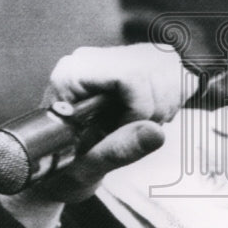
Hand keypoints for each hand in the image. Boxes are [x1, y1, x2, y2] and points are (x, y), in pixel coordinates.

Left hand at [0, 43, 197, 227]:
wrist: (56, 166)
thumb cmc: (61, 169)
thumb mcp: (85, 169)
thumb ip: (117, 151)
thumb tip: (155, 133)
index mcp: (70, 76)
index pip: (130, 76)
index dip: (141, 109)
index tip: (124, 132)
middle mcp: (89, 59)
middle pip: (152, 71)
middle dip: (154, 110)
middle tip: (130, 134)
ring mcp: (111, 57)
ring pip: (166, 70)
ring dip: (163, 106)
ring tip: (134, 127)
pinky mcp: (130, 62)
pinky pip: (170, 71)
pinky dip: (170, 98)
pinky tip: (145, 114)